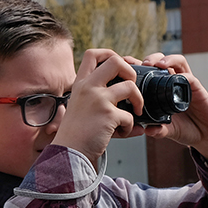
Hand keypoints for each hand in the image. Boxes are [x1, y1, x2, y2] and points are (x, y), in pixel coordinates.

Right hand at [49, 48, 140, 163]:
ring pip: (130, 87)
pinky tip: (120, 133)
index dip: (110, 54)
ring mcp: (98, 100)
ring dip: (138, 101)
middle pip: (115, 61)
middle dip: (130, 71)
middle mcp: (89, 87)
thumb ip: (95, 96)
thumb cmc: (76, 134)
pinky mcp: (108, 115)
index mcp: (81, 84)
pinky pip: (130, 117)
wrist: (69, 153)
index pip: (93, 54)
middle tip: (131, 87)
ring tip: (135, 113)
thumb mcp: (79, 106)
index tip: (118, 67)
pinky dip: (130, 127)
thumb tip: (124, 91)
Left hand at [135, 53, 207, 167]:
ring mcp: (186, 84)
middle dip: (152, 58)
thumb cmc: (185, 129)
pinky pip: (190, 78)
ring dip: (168, 59)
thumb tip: (146, 130)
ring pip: (178, 62)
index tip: (126, 64)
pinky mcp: (198, 89)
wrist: (204, 136)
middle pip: (162, 61)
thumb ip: (158, 130)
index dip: (138, 65)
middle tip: (143, 64)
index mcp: (162, 90)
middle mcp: (174, 83)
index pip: (150, 72)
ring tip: (158, 64)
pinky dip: (183, 75)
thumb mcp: (168, 131)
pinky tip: (177, 77)